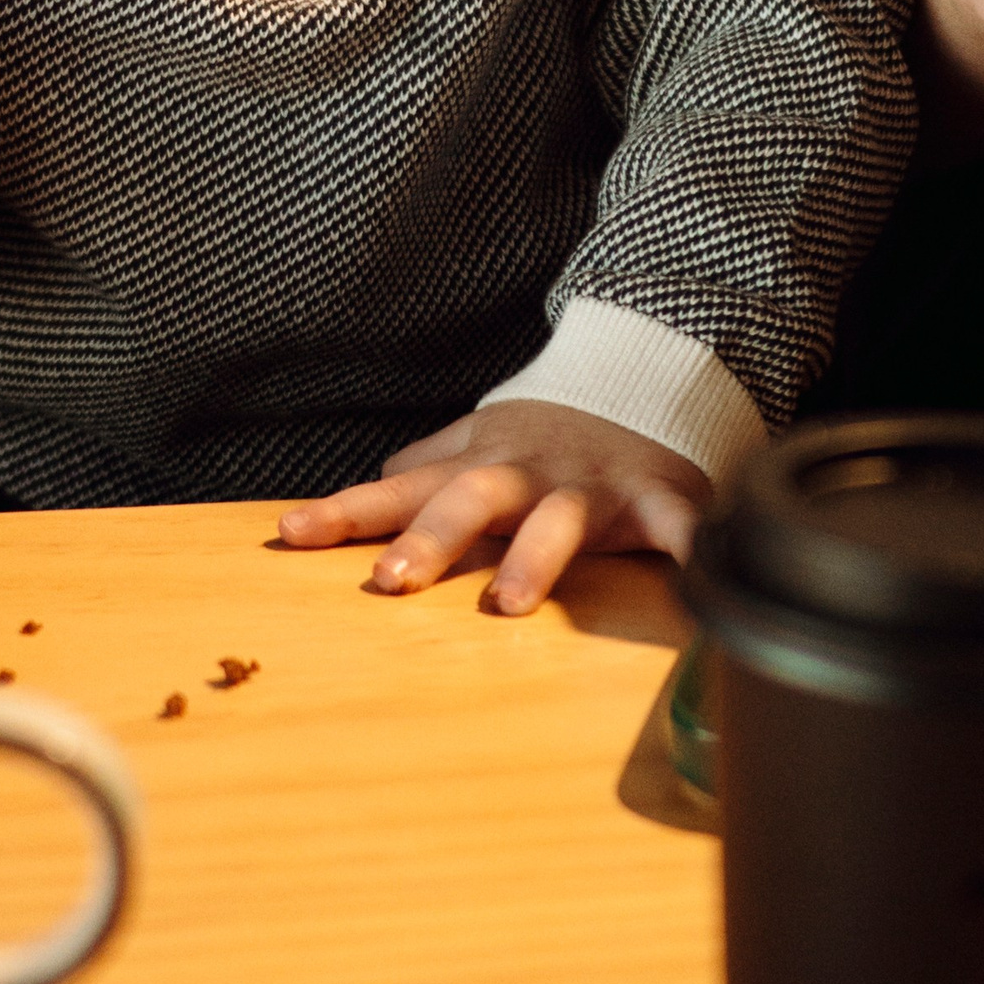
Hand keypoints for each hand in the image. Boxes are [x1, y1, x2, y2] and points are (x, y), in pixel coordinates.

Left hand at [277, 400, 714, 614]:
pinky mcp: (657, 497)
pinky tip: (691, 576)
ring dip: (533, 557)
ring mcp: (591, 487)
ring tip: (506, 603)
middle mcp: (527, 475)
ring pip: (559, 518)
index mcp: (478, 466)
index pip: (400, 489)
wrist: (644, 380)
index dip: (347, 512)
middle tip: (391, 581)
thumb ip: (425, 466)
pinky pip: (675, 523)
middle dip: (431, 538)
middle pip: (470, 499)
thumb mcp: (479, 440)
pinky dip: (687, 546)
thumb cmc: (549, 431)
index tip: (292, 533)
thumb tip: (373, 479)